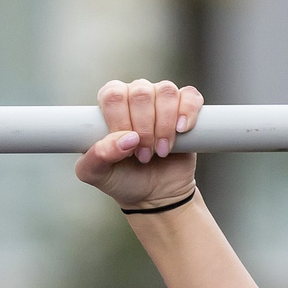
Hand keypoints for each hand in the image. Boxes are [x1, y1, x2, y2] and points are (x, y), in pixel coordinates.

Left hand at [75, 78, 202, 210]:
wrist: (155, 194)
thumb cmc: (123, 178)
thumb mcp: (97, 174)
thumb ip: (97, 156)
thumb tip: (126, 139)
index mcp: (110, 103)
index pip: (114, 96)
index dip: (121, 122)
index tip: (127, 148)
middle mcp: (136, 95)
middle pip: (141, 93)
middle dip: (144, 129)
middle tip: (143, 154)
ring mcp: (162, 99)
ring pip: (166, 93)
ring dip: (164, 126)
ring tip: (161, 151)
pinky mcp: (186, 108)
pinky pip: (190, 97)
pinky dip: (187, 112)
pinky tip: (181, 130)